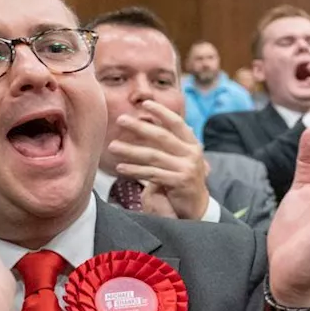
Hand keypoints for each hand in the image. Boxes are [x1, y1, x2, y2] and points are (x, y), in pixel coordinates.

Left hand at [109, 101, 210, 219]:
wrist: (196, 206)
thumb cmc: (182, 179)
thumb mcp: (180, 158)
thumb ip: (168, 144)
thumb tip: (145, 124)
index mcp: (192, 144)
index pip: (177, 123)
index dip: (162, 112)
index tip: (145, 103)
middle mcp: (192, 154)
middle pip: (162, 136)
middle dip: (140, 127)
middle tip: (121, 120)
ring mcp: (187, 168)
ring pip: (154, 155)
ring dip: (131, 150)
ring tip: (112, 146)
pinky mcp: (179, 182)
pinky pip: (152, 174)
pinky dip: (135, 170)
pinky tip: (121, 168)